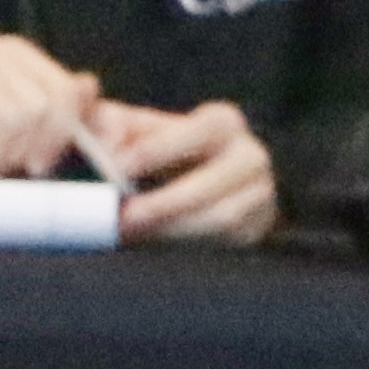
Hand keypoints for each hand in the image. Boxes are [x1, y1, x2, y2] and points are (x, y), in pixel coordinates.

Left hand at [93, 98, 276, 246]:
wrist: (198, 185)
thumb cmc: (157, 153)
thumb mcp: (135, 130)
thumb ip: (112, 124)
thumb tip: (108, 141)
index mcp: (222, 123)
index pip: (199, 131)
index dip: (160, 149)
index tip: (119, 167)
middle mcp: (251, 155)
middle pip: (213, 184)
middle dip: (165, 203)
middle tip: (124, 218)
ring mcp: (259, 194)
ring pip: (222, 218)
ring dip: (173, 229)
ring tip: (132, 234)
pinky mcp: (256, 228)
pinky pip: (226, 242)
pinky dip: (188, 245)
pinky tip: (156, 243)